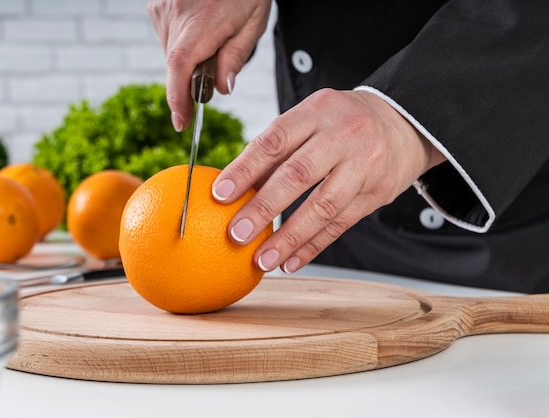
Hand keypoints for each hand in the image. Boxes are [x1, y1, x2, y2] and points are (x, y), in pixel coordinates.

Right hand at [148, 0, 271, 130]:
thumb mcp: (253, 22)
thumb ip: (236, 57)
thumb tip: (221, 89)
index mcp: (203, 20)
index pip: (180, 67)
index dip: (177, 99)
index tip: (181, 122)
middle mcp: (175, 13)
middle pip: (176, 64)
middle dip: (192, 77)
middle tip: (215, 66)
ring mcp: (162, 7)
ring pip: (171, 52)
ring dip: (188, 58)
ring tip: (211, 37)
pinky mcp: (156, 5)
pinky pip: (166, 37)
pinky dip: (181, 43)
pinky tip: (199, 27)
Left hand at [211, 89, 445, 272]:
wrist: (404, 124)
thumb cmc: (342, 122)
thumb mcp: (312, 117)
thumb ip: (278, 148)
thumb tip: (234, 187)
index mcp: (318, 111)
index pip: (275, 140)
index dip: (245, 169)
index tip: (220, 195)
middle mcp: (344, 136)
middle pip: (298, 175)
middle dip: (263, 208)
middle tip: (236, 235)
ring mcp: (364, 165)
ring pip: (323, 207)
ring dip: (289, 238)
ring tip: (262, 260)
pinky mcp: (376, 193)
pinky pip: (341, 224)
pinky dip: (313, 246)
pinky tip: (290, 262)